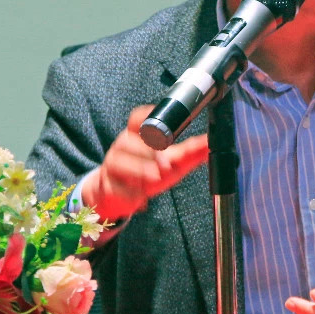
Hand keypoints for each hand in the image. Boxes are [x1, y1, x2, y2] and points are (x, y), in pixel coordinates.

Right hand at [80, 105, 208, 220]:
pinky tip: (139, 198)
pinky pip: (113, 187)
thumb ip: (190, 153)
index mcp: (138, 136)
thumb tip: (209, 142)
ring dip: (138, 170)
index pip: (137, 118)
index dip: (146, 115)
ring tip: (154, 178)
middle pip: (128, 141)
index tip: (157, 121)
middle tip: (165, 165)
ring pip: (118, 162)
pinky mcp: (105, 185)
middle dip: (147, 152)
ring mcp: (112, 165)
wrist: (121, 197)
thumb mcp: (172, 163)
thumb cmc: (148, 174)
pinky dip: (128, 194)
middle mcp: (122, 147)